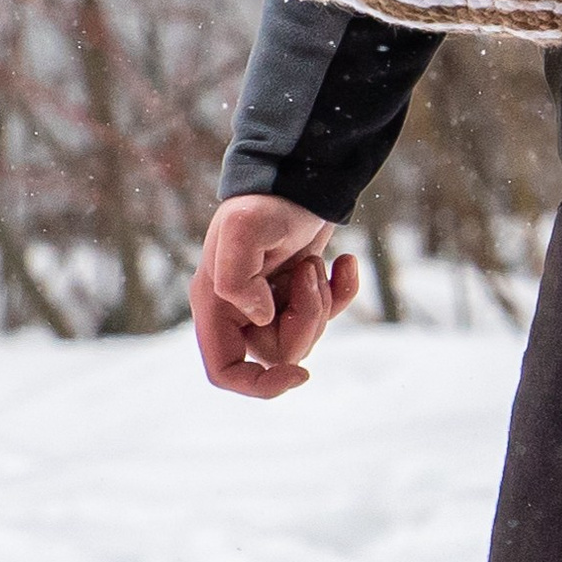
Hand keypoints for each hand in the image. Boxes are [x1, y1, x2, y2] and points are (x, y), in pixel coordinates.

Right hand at [190, 194, 359, 397]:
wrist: (299, 175)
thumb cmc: (266, 201)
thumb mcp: (245, 230)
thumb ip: (237, 279)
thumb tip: (260, 318)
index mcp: (215, 303)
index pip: (224, 371)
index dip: (258, 386)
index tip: (299, 374)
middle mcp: (239, 310)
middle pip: (277, 355)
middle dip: (305, 319)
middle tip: (307, 274)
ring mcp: (270, 302)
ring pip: (305, 336)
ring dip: (322, 301)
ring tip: (315, 261)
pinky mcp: (299, 290)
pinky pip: (328, 313)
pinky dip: (344, 290)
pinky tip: (346, 262)